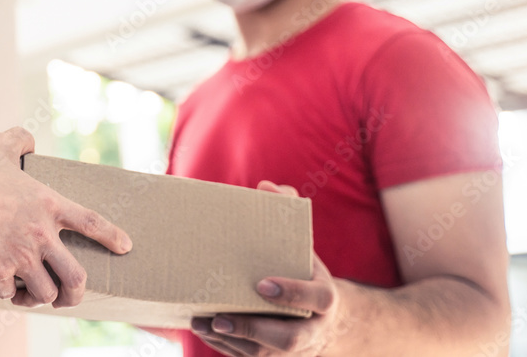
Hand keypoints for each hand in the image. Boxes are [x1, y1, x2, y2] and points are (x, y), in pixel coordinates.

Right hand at [0, 128, 132, 308]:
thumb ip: (19, 140)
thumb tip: (28, 141)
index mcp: (47, 204)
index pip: (92, 223)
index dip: (112, 236)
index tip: (126, 247)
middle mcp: (40, 235)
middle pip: (76, 277)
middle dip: (76, 293)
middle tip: (70, 295)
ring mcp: (20, 257)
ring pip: (44, 293)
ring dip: (38, 297)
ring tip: (30, 294)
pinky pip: (7, 294)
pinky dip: (4, 293)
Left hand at [190, 181, 342, 355]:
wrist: (325, 314)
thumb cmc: (304, 268)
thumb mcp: (302, 242)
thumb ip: (286, 211)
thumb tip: (265, 186)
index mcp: (325, 298)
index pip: (315, 298)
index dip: (292, 293)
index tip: (261, 284)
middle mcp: (313, 329)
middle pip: (288, 339)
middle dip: (253, 329)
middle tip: (220, 317)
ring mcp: (295, 350)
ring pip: (265, 354)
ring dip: (231, 341)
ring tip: (201, 322)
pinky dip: (227, 347)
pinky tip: (204, 330)